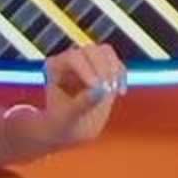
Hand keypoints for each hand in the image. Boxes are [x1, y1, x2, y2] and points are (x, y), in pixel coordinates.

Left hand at [0, 43, 124, 157]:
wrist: (69, 127)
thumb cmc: (62, 121)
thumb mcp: (69, 116)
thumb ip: (82, 103)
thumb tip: (100, 90)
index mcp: (55, 66)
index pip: (73, 57)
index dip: (87, 69)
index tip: (98, 87)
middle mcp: (71, 59)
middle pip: (92, 50)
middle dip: (103, 69)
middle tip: (108, 90)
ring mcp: (88, 61)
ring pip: (106, 51)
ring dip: (114, 69)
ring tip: (113, 91)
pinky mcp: (104, 68)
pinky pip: (117, 63)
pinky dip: (121, 76)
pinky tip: (120, 93)